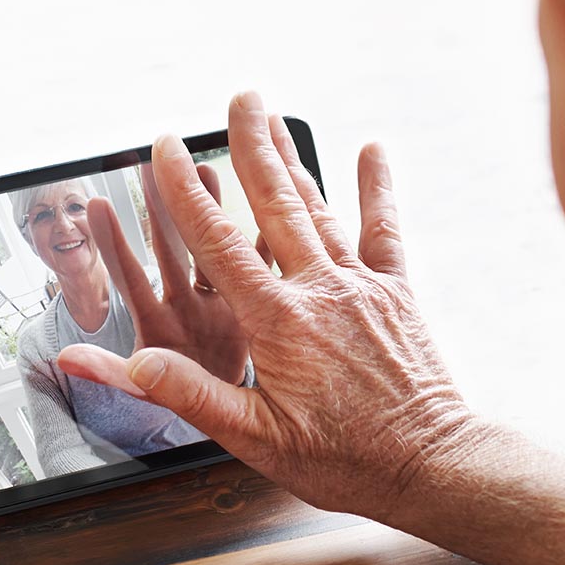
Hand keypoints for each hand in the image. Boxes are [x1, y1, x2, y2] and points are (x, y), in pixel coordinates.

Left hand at [57, 159, 250, 392]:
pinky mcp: (248, 304)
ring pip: (211, 246)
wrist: (226, 415)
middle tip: (149, 164)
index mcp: (156, 323)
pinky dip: (263, 240)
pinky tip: (270, 206)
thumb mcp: (142, 389)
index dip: (115, 244)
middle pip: (169, 250)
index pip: (131, 279)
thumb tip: (63, 359)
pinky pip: (257, 266)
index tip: (99, 205)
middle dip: (159, 206)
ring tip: (203, 168)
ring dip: (209, 208)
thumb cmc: (178, 400)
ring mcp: (215, 300)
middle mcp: (183, 303)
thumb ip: (109, 372)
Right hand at [59, 91, 471, 520]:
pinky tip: (372, 149)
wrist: (429, 464)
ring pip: (320, 207)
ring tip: (275, 117)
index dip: (185, 192)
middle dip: (250, 147)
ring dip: (294, 159)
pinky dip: (377, 188)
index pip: (218, 242)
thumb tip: (135, 364)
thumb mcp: (254, 438)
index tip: (165, 150)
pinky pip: (385, 229)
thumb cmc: (343, 459)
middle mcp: (319, 289)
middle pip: (275, 203)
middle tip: (237, 99)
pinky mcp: (397, 292)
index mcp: (277, 321)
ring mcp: (362, 285)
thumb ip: (191, 394)